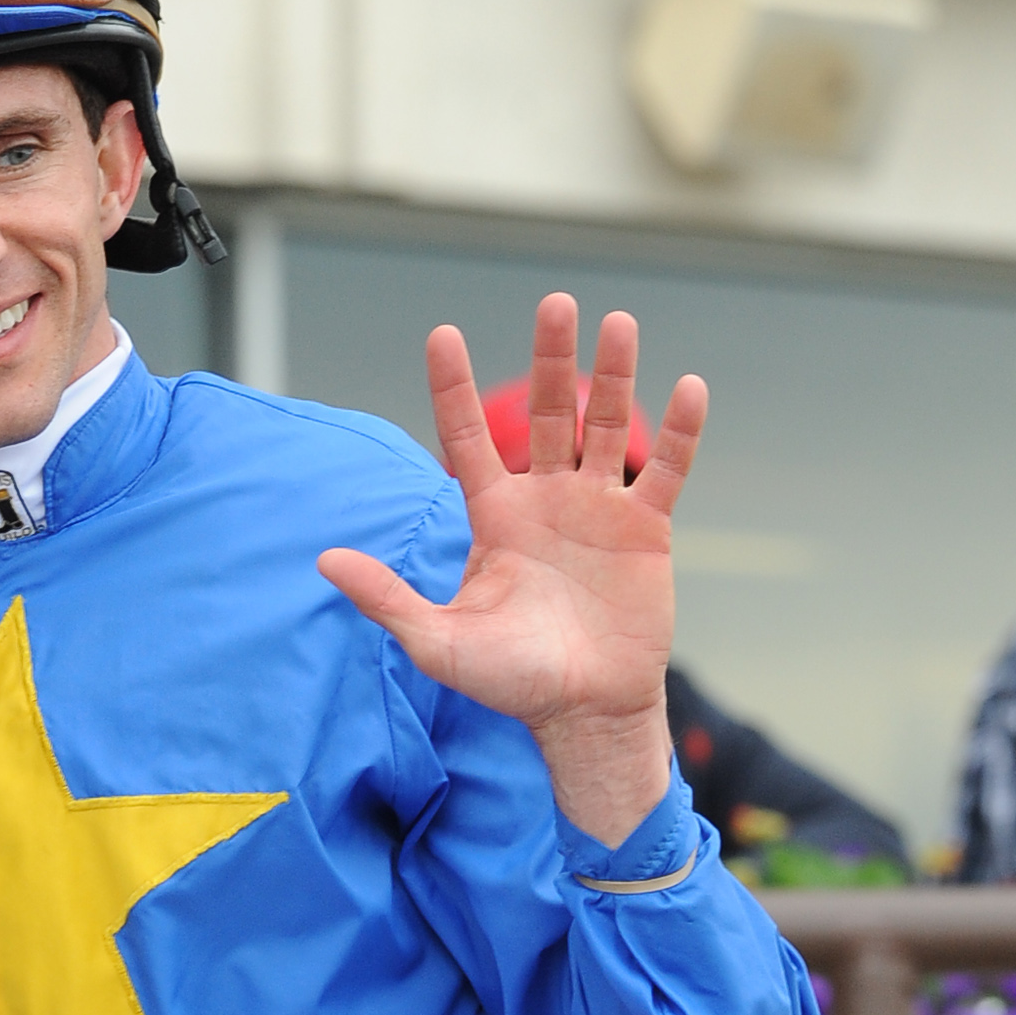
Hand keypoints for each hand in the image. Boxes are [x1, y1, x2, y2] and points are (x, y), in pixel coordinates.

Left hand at [317, 297, 704, 849]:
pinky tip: (690, 387)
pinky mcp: (646, 530)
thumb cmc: (510, 681)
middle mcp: (546, 499)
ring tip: (620, 322)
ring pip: (606, 426)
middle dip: (551, 357)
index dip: (453, 386)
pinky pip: (668, 470)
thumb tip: (324, 561)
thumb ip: (387, 597)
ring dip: (616, 375)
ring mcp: (598, 509)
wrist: (583, 712)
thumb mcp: (438, 641)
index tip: (442, 333)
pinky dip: (682, 432)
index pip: (467, 436)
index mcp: (495, 516)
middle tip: (554, 302)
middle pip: (548, 411)